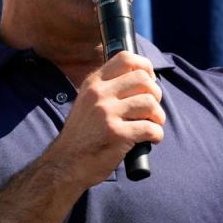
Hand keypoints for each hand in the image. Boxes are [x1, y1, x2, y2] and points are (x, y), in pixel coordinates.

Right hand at [46, 51, 164, 188]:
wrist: (65, 164)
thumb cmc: (81, 135)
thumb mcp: (86, 102)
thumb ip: (107, 89)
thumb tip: (143, 79)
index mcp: (93, 83)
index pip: (126, 58)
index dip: (145, 67)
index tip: (150, 81)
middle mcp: (99, 94)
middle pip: (143, 79)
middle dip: (155, 94)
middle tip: (151, 109)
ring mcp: (107, 113)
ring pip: (150, 102)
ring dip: (158, 116)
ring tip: (152, 125)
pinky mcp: (117, 134)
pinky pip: (150, 128)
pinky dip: (157, 134)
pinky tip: (151, 139)